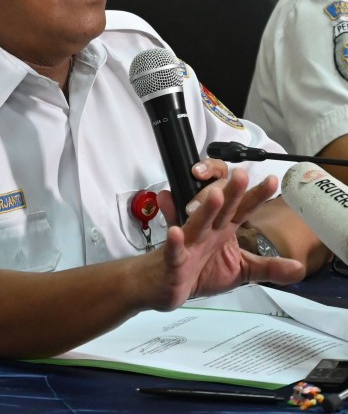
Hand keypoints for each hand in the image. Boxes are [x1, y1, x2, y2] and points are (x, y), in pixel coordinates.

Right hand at [149, 166, 304, 310]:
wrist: (160, 286)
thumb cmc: (197, 272)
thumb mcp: (240, 272)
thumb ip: (267, 267)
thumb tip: (299, 267)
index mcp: (223, 231)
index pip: (242, 210)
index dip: (256, 196)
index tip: (273, 181)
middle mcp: (206, 231)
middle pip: (221, 209)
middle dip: (232, 192)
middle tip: (241, 174)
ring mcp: (188, 243)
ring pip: (197, 223)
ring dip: (205, 209)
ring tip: (215, 196)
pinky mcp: (172, 260)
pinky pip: (173, 249)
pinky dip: (174, 241)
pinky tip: (176, 232)